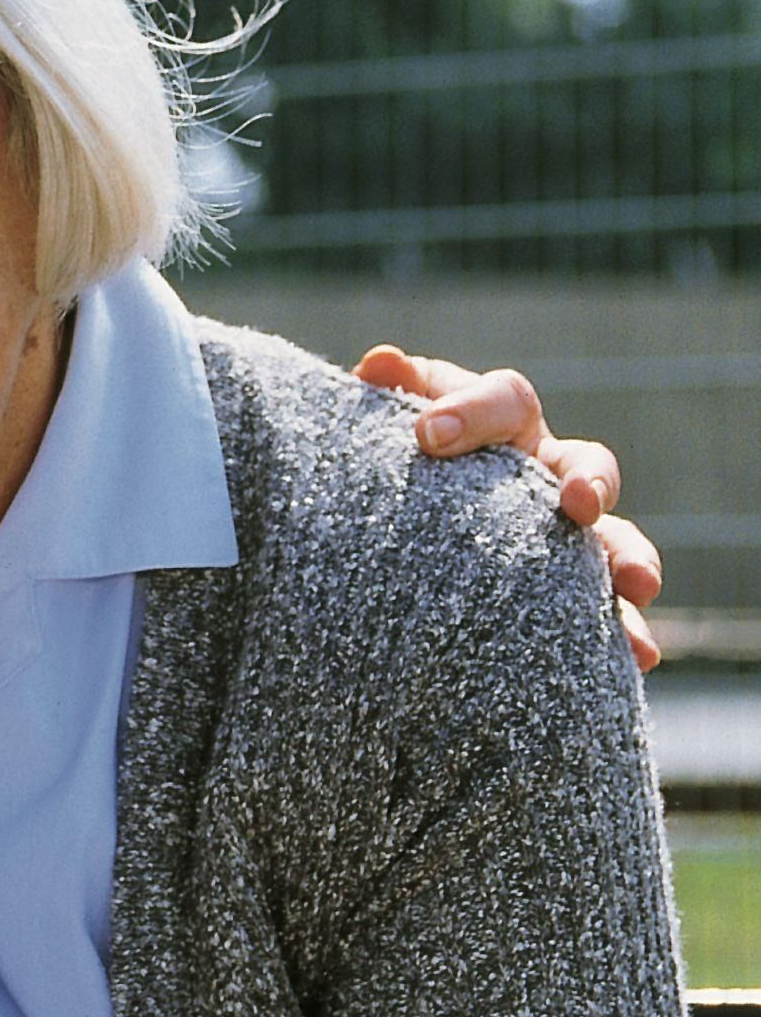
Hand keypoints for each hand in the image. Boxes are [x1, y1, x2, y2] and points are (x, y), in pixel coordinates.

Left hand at [355, 345, 662, 670]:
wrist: (379, 529)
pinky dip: (626, 629)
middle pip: (585, 465)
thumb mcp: (379, 430)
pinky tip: (637, 654)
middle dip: (588, 483)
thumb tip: (379, 361)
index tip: (428, 435)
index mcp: (498, 422)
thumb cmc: (387, 462)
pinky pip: (606, 610)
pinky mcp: (567, 590)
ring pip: (614, 538)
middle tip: (578, 505)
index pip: (506, 399)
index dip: (474, 412)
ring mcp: (563, 531)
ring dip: (630, 557)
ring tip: (637, 584)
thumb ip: (386, 397)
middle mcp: (543, 470)